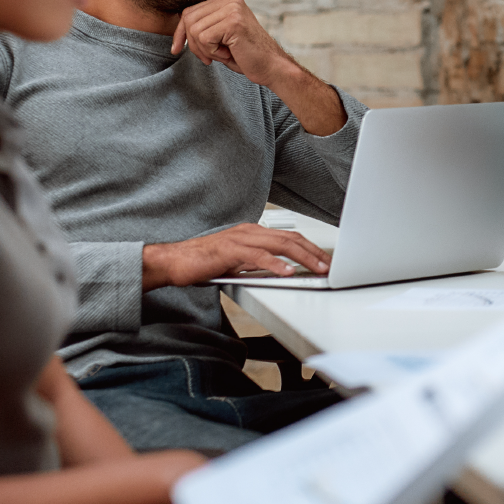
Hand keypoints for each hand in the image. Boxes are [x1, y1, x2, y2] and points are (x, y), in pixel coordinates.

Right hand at [143, 223, 331, 288]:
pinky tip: (287, 272)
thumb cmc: (202, 262)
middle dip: (313, 252)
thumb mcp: (237, 263)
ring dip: (302, 257)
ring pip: (279, 244)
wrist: (175, 261)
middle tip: (328, 265)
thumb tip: (279, 271)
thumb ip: (257, 264)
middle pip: (290, 238)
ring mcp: (240, 239)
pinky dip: (276, 264)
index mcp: (251, 232)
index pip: (288, 237)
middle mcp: (249, 231)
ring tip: (316, 268)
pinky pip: (258, 256)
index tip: (323, 260)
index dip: (309, 248)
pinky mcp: (230, 251)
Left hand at [172, 0, 293, 88]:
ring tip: (223, 54)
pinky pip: (204, 38)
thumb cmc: (245, 55)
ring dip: (204, 50)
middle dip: (192, 43)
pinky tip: (229, 54)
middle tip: (208, 58)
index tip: (177, 49)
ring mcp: (233, 9)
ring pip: (195, 30)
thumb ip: (203, 26)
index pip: (190, 11)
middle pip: (189, 18)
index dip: (180, 32)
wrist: (272, 67)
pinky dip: (213, 52)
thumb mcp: (220, 36)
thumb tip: (178, 27)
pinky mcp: (233, 22)